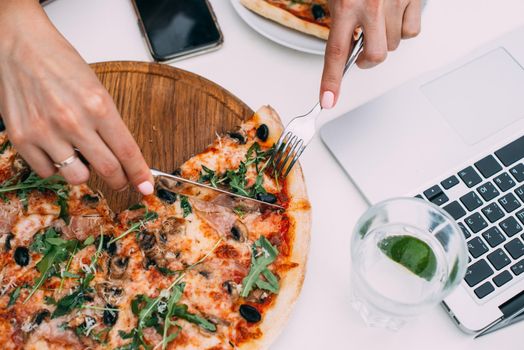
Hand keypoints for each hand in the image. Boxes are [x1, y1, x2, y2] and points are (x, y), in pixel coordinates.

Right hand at [0, 0, 153, 194]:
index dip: (140, 174)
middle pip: (108, 170)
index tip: (146, 187)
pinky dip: (55, 167)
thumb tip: (123, 155)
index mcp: (99, 106)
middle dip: (120, 181)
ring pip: (77, 177)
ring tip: (82, 158)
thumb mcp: (97, 89)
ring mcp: (46, 132)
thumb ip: (110, 123)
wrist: (19, 45)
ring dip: (85, 173)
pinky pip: (47, 172)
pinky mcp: (22, 138)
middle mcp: (74, 121)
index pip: (128, 151)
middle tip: (121, 181)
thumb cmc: (60, 63)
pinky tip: (57, 150)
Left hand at [320, 0, 421, 107]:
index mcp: (346, 5)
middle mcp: (371, 5)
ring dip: (384, 40)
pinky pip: (411, 32)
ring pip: (393, 46)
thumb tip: (344, 53)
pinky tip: (393, 18)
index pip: (336, 53)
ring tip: (377, 21)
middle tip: (361, 47)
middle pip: (374, 56)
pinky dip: (403, 30)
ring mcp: (395, 2)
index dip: (331, 80)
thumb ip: (340, 23)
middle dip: (366, 59)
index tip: (328, 100)